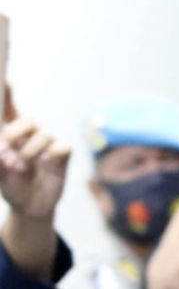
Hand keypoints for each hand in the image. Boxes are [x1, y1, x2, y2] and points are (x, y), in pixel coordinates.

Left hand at [0, 89, 70, 219]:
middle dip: (16, 131)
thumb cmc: (11, 187)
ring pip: (44, 134)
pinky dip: (52, 153)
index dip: (8, 94)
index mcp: (9, 136)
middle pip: (28, 120)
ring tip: (22, 167)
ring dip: (31, 150)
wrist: (30, 208)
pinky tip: (46, 163)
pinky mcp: (62, 157)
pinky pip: (62, 146)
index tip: (7, 81)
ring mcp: (46, 146)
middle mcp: (28, 138)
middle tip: (8, 146)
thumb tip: (2, 148)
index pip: (8, 111)